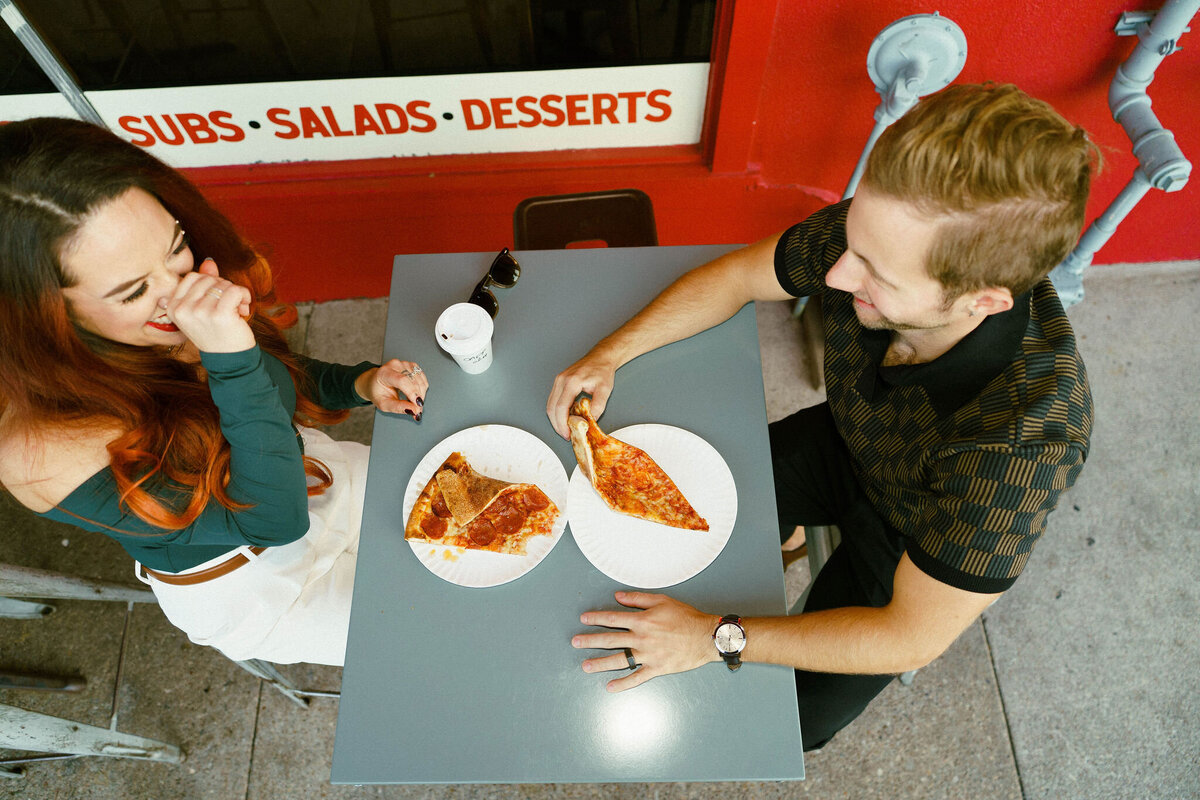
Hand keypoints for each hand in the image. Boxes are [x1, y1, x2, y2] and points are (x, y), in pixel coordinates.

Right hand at [166, 258, 254, 352]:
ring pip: (223, 284)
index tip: (217, 300)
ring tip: (237, 310)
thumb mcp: (204, 308)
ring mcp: (200, 312)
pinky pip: (235, 290)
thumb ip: (206, 284)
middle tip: (230, 306)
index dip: (210, 284)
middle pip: (208, 278)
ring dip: (236, 294)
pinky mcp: (219, 314)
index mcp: (174, 307)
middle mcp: (183, 309)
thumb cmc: (217, 332)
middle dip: (223, 288)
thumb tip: (209, 262)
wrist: (229, 359)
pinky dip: (244, 297)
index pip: (193, 277)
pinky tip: (243, 310)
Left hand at [356, 359, 427, 417]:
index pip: (402, 380)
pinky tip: (416, 396)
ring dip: (421, 394)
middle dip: (418, 397)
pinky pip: (422, 379)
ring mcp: (405, 364)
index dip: (412, 392)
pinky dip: (422, 389)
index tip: (417, 404)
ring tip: (414, 404)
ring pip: (420, 381)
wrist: (375, 382)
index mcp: (385, 373)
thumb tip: (413, 410)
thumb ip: (398, 407)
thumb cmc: (378, 392)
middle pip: (413, 381)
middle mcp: (396, 365)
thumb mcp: (383, 404)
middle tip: (416, 410)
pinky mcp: (412, 366)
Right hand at [546, 354, 617, 438]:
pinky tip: (565, 417)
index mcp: (572, 382)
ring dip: (555, 419)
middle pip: (551, 408)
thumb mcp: (604, 390)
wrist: (601, 357)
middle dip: (557, 424)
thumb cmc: (602, 370)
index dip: (562, 424)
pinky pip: (553, 400)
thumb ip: (597, 406)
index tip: (568, 433)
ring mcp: (558, 380)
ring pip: (550, 405)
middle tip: (566, 434)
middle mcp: (561, 380)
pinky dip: (556, 411)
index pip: (561, 408)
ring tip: (566, 428)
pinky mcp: (559, 382)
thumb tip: (590, 421)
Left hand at [571, 591, 719, 691]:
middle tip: (575, 642)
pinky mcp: (656, 669)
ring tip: (585, 666)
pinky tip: (610, 687)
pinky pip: (636, 678)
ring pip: (619, 660)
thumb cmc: (686, 617)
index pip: (613, 619)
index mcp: (642, 620)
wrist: (706, 637)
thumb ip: (638, 599)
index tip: (584, 619)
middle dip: (590, 640)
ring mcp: (648, 655)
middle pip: (610, 640)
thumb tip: (617, 596)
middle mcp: (642, 638)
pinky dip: (623, 684)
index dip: (596, 618)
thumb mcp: (662, 601)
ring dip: (600, 663)